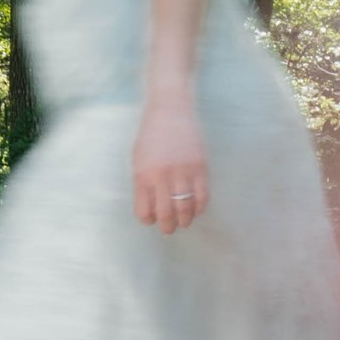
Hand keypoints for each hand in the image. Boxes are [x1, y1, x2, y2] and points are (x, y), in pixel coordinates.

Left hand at [132, 87, 210, 234]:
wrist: (169, 110)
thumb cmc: (151, 136)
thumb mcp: (138, 160)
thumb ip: (142, 184)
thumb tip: (150, 208)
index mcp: (142, 176)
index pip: (144, 211)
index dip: (148, 219)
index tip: (151, 219)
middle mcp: (162, 177)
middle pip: (165, 214)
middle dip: (167, 227)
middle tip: (169, 229)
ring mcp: (182, 172)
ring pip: (186, 208)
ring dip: (185, 220)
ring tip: (183, 222)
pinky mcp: (200, 167)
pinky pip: (202, 196)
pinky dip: (200, 207)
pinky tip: (196, 208)